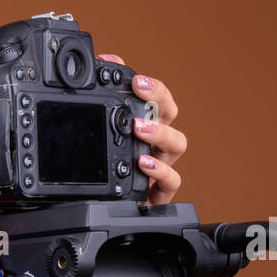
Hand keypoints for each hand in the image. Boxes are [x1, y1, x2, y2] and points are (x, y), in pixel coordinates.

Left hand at [97, 53, 185, 204]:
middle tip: (138, 90)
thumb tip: (98, 66)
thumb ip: (100, 106)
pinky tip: (143, 163)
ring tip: (139, 128)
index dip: (150, 86)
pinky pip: (171, 181)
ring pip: (177, 144)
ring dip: (160, 132)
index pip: (157, 99)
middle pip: (170, 114)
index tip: (132, 77)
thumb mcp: (99, 138)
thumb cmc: (106, 174)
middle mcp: (157, 144)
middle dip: (158, 98)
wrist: (103, 209)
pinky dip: (160, 171)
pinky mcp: (158, 193)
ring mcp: (160, 167)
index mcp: (146, 127)